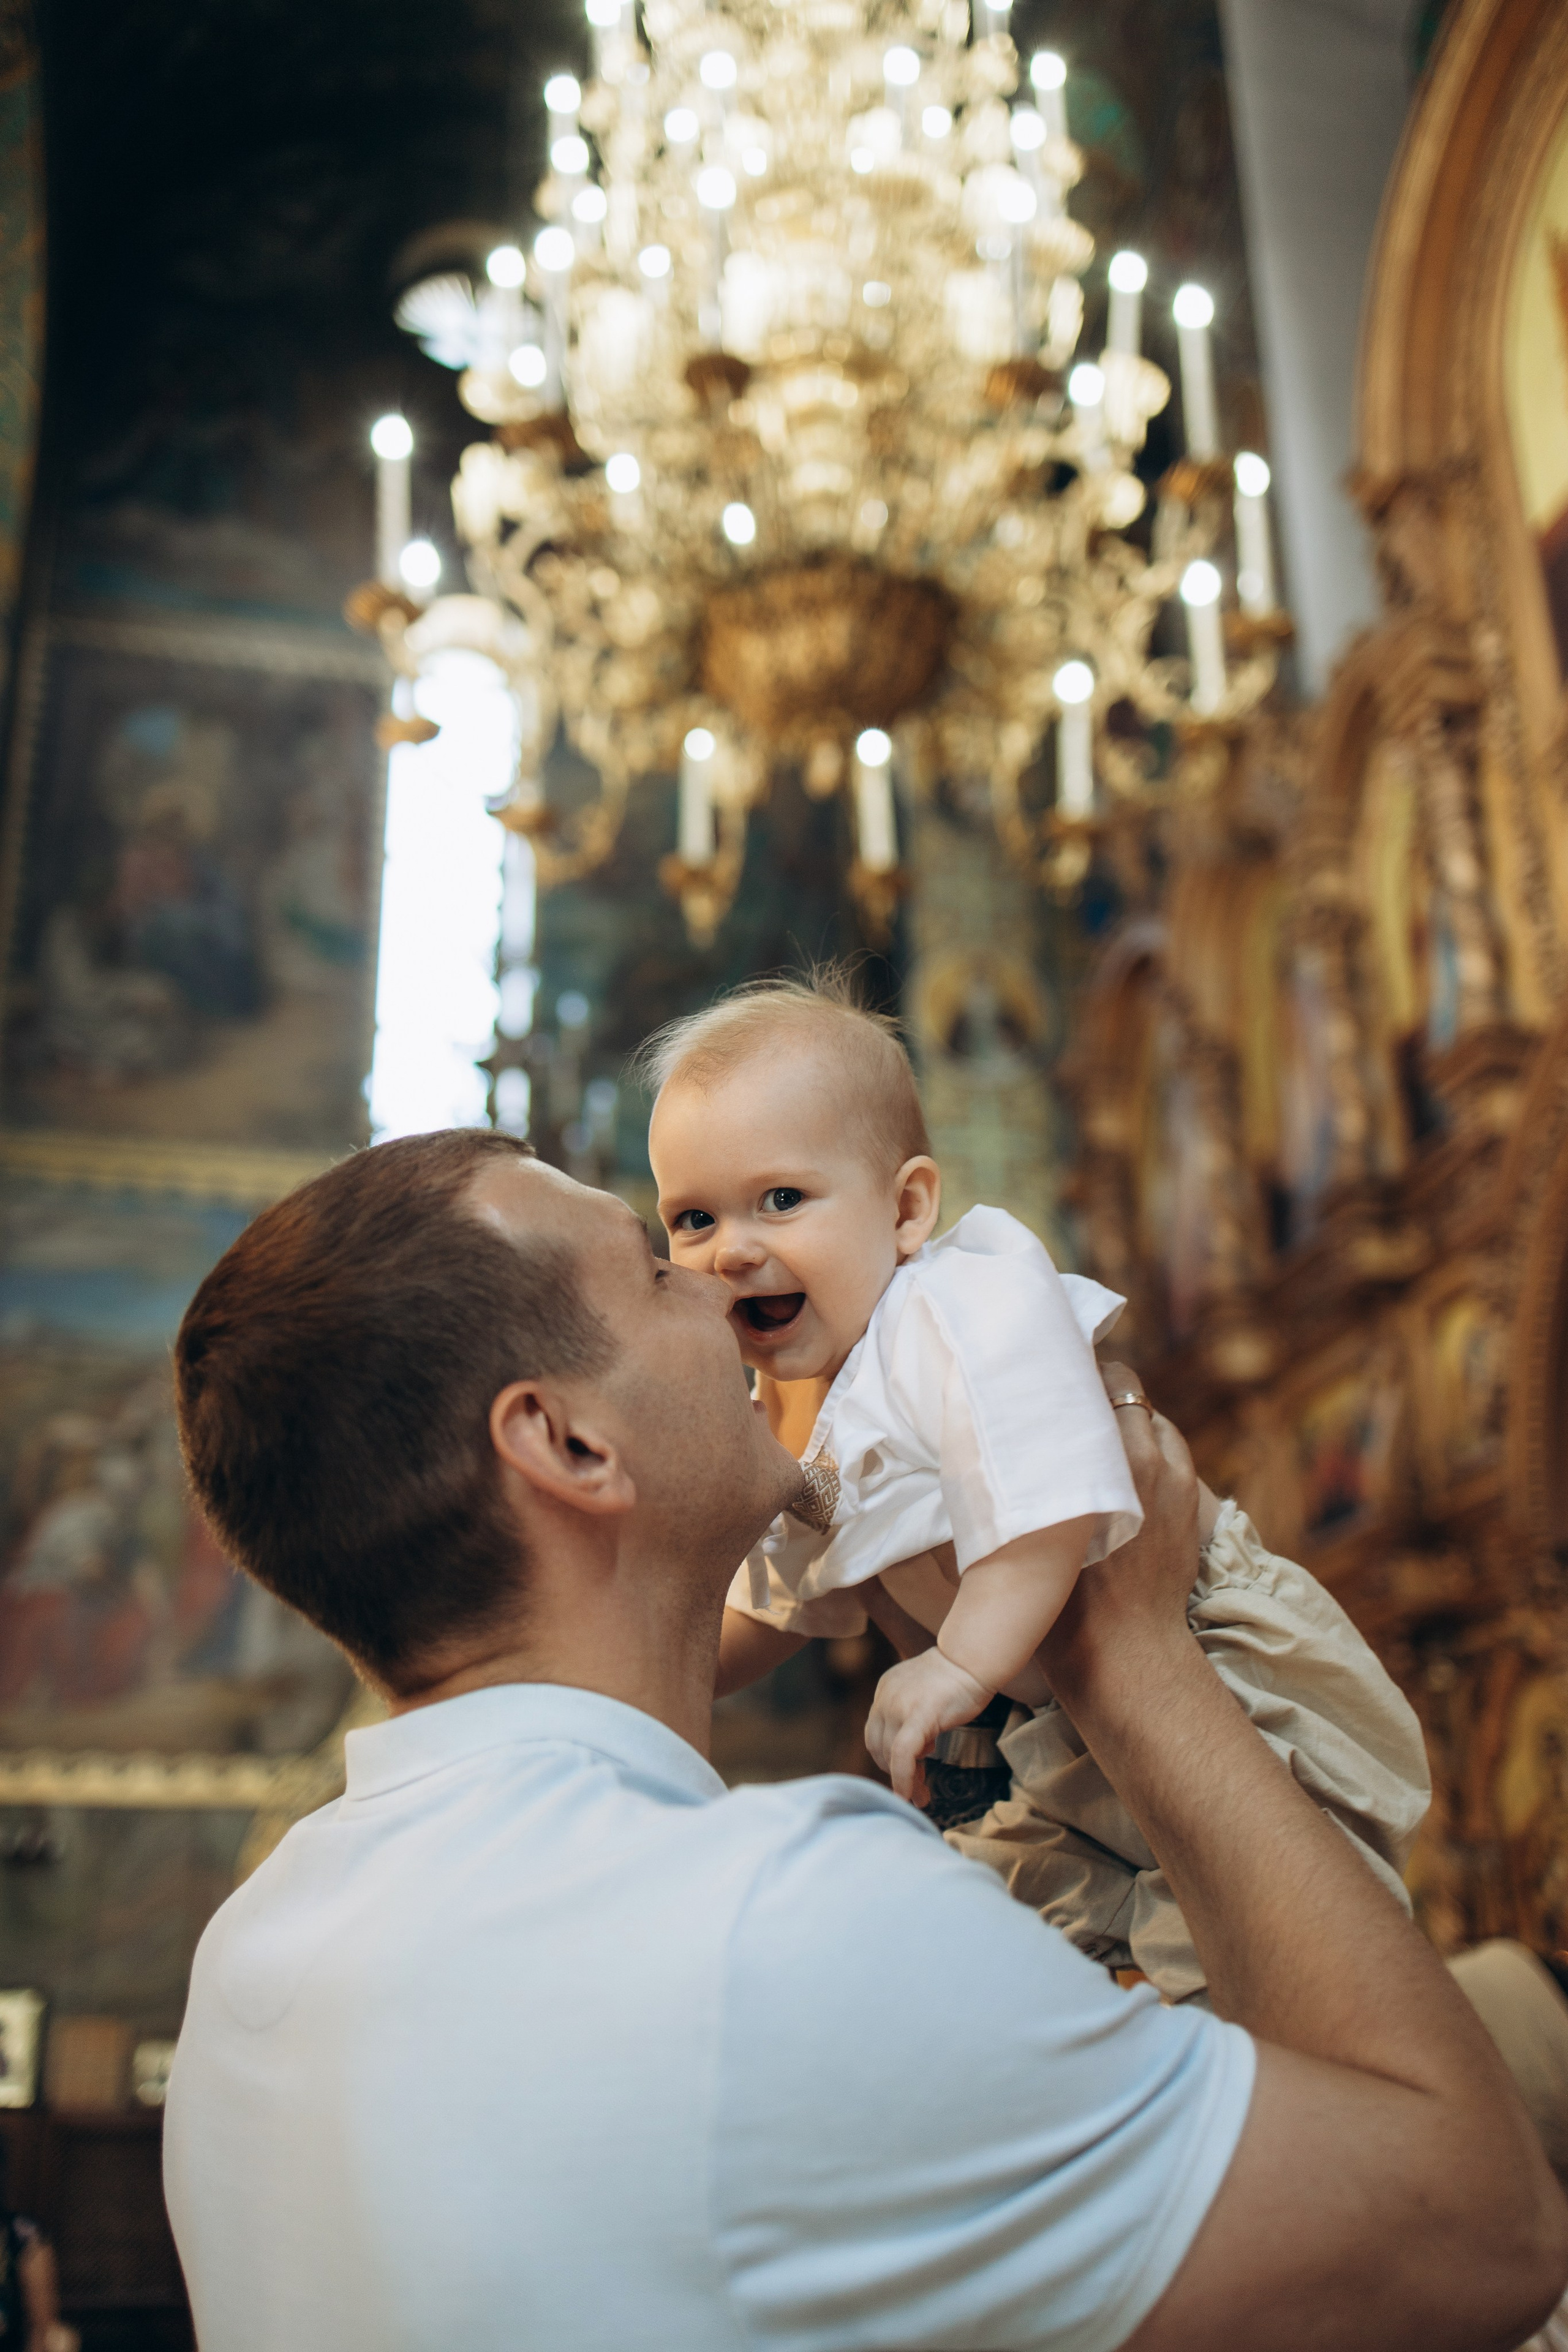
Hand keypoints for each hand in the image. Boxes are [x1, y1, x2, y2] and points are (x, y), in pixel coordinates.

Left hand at [864, 1645, 992, 1806]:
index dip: (887, 1758)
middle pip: (878, 1745)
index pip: (876, 1732)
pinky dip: (904, 1779)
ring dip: (904, 1781)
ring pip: (889, 1754)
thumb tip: (919, 1750)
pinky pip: (903, 1755)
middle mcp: (885, 1698)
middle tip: (914, 1790)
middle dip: (894, 1772)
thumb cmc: (957, 1678)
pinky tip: (911, 1795)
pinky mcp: (917, 1715)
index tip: (905, 1774)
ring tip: (920, 1796)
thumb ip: (912, 1716)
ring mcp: (898, 1705)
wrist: (972, 1660)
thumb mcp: (923, 1695)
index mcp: (885, 1691)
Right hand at [1040, 1359, 1198, 1714]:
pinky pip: (1170, 1444)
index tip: (1041, 1379)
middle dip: (1094, 1390)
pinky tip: (1128, 1466)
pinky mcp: (1190, 1495)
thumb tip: (1007, 1442)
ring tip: (1096, 1438)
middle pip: (1118, 1385)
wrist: (1122, 1654)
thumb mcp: (1020, 1532)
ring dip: (1125, 1418)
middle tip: (1064, 1403)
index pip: (1083, 1378)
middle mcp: (1132, 1452)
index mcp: (1087, 1457)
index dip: (1062, 1374)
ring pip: (1147, 1414)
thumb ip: (1023, 1477)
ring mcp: (1169, 1472)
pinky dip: (1152, 1444)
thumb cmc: (1056, 1603)